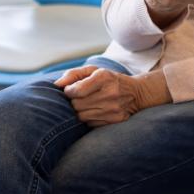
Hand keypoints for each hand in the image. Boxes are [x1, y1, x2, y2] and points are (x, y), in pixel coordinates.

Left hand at [55, 65, 169, 126]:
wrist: (136, 93)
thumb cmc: (109, 80)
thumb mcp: (93, 70)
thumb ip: (73, 74)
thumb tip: (56, 85)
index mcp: (104, 77)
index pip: (76, 90)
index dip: (68, 91)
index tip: (70, 90)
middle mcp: (110, 93)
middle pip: (77, 105)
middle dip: (73, 102)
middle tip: (78, 98)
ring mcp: (114, 109)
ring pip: (81, 116)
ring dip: (80, 111)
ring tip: (86, 104)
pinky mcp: (115, 121)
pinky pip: (90, 124)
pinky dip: (88, 118)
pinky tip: (94, 111)